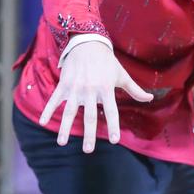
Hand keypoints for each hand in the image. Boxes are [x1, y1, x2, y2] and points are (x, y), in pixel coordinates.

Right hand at [38, 41, 152, 152]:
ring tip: (61, 143)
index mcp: (106, 89)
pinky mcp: (63, 84)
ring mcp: (75, 88)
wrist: (87, 43)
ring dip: (65, 128)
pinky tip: (43, 122)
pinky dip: (48, 110)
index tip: (114, 140)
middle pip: (89, 116)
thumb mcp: (121, 74)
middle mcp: (90, 90)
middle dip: (88, 134)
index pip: (111, 111)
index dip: (113, 125)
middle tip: (88, 150)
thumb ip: (135, 89)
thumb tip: (150, 98)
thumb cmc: (106, 61)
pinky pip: (54, 100)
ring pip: (69, 111)